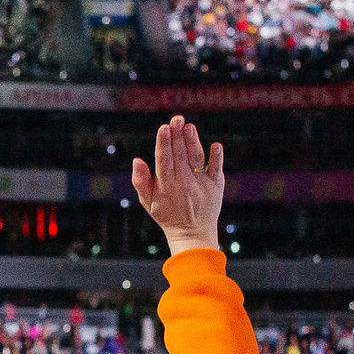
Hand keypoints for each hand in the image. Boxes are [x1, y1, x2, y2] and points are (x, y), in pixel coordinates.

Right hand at [131, 116, 225, 255]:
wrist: (193, 233)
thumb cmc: (167, 214)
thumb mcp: (147, 202)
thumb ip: (140, 181)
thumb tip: (137, 160)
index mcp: (166, 186)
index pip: (164, 161)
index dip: (164, 144)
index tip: (164, 128)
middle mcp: (184, 184)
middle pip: (180, 156)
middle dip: (178, 137)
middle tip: (177, 119)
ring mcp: (201, 184)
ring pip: (196, 159)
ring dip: (193, 142)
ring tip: (189, 127)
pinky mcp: (216, 186)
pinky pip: (216, 169)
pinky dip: (216, 158)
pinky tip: (216, 145)